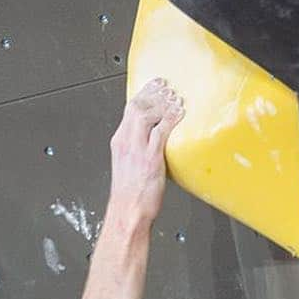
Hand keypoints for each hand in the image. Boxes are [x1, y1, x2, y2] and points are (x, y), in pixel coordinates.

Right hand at [107, 78, 183, 226]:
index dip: (142, 96)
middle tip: (166, 86)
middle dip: (152, 93)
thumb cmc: (130, 196)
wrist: (128, 212)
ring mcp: (137, 149)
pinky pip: (161, 131)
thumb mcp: (129, 167)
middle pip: (137, 107)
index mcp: (119, 143)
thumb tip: (155, 142)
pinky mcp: (150, 157)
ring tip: (175, 98)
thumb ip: (139, 151)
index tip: (153, 88)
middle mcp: (125, 142)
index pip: (129, 111)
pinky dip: (171, 119)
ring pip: (148, 114)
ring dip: (163, 103)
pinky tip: (179, 114)